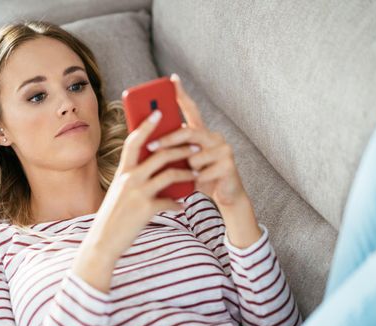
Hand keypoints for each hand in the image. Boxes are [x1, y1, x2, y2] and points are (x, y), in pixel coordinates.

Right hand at [81, 108, 197, 261]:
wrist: (102, 241)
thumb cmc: (112, 216)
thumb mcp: (119, 192)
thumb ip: (133, 178)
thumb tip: (154, 168)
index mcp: (122, 172)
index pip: (134, 141)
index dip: (146, 125)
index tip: (158, 112)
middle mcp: (129, 179)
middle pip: (159, 154)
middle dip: (180, 147)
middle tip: (195, 145)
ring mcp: (138, 193)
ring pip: (169, 174)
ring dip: (186, 172)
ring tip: (196, 173)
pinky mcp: (146, 209)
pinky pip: (170, 202)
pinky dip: (178, 204)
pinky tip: (182, 206)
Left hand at [146, 73, 246, 206]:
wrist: (225, 196)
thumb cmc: (198, 178)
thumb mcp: (183, 162)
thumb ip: (173, 149)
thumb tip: (146, 140)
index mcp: (202, 133)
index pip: (192, 109)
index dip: (182, 94)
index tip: (172, 79)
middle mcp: (215, 137)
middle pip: (188, 132)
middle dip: (167, 140)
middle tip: (150, 146)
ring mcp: (224, 149)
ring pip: (194, 156)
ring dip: (186, 170)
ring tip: (188, 177)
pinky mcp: (229, 165)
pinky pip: (202, 172)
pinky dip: (196, 181)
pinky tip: (199, 185)